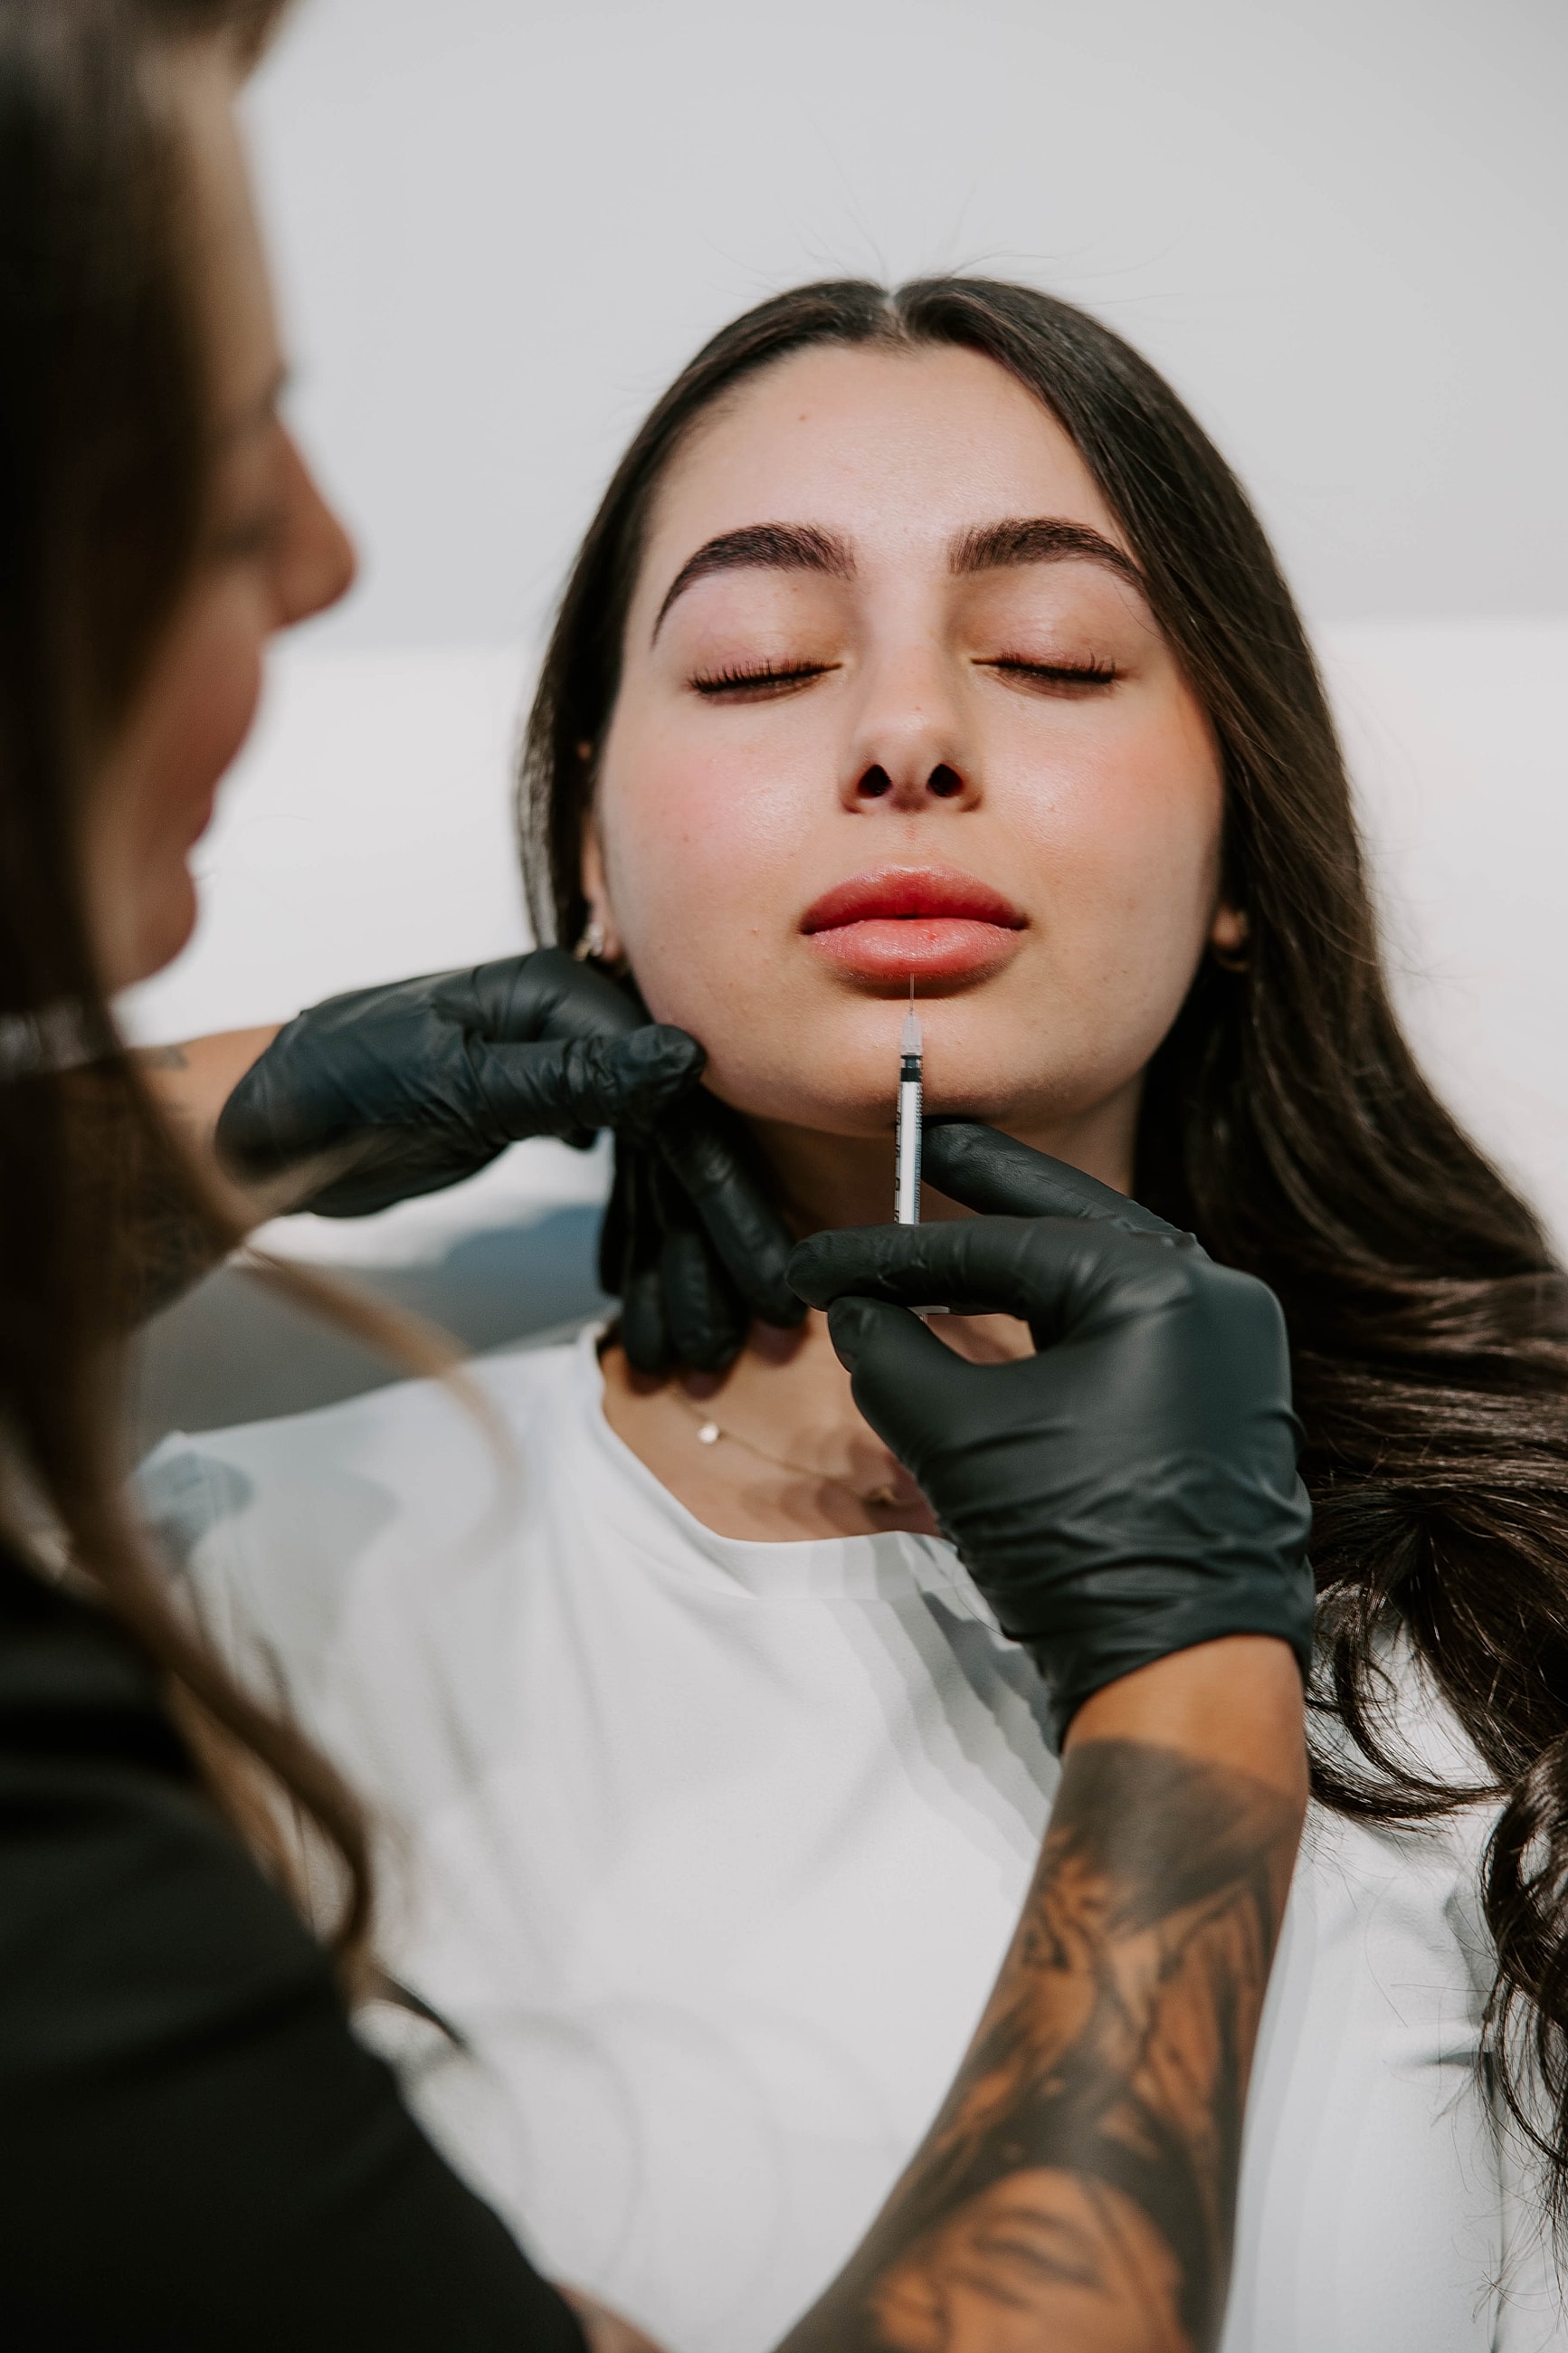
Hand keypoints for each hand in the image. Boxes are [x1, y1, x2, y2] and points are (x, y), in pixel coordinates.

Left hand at [215, 949, 802, 1369]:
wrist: (262, 1119)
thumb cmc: (334, 1082)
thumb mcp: (453, 1082)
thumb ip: (569, 1077)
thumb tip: (686, 1062)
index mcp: (567, 999)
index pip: (679, 1107)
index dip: (726, 1197)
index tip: (767, 1275)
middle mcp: (583, 1030)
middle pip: (680, 1146)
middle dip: (715, 1245)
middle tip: (760, 1329)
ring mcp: (567, 1076)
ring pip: (652, 1178)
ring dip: (677, 1262)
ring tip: (703, 1348)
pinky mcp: (545, 1120)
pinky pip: (615, 1190)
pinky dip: (634, 1249)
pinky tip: (651, 1308)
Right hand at [787, 1120, 1313, 1746]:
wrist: (1181, 1679)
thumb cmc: (1076, 1548)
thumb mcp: (957, 1439)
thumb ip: (892, 1354)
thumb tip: (856, 1310)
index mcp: (1165, 1289)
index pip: (1002, 1245)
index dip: (893, 1253)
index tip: (817, 1263)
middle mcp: (1217, 1303)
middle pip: (1074, 1226)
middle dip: (990, 1192)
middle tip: (928, 1140)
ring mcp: (1232, 1358)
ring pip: (1107, 1278)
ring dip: (1026, 1259)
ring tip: (958, 1223)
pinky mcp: (1225, 1410)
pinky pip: (1133, 1333)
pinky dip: (1064, 1317)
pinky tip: (1015, 1310)